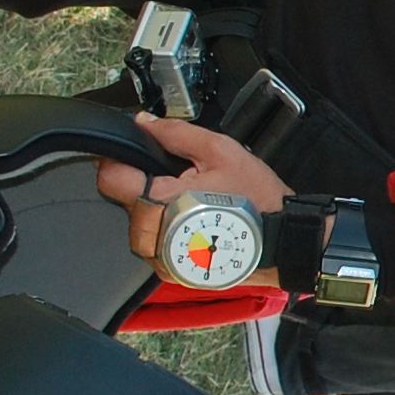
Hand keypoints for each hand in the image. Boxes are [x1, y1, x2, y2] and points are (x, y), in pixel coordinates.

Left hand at [97, 113, 291, 265]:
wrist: (283, 242)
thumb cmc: (258, 201)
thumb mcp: (221, 151)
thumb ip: (177, 133)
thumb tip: (145, 123)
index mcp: (163, 203)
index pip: (110, 178)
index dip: (118, 159)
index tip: (134, 154)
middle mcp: (156, 237)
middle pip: (123, 201)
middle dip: (144, 185)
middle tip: (178, 180)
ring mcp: (162, 259)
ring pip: (135, 225)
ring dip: (153, 210)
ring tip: (189, 204)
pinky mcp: (171, 272)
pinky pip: (152, 245)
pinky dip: (165, 232)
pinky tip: (193, 223)